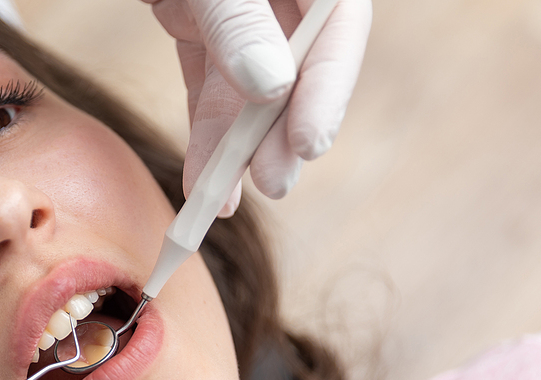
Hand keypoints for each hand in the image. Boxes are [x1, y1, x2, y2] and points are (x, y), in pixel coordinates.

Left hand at [144, 0, 371, 214]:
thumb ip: (240, 20)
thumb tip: (272, 87)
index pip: (340, 28)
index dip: (328, 91)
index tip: (307, 143)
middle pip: (300, 75)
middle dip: (282, 135)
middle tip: (272, 184)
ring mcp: (243, 18)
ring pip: (250, 95)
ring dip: (238, 151)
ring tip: (225, 200)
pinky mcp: (203, 32)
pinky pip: (209, 91)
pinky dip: (204, 137)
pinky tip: (200, 182)